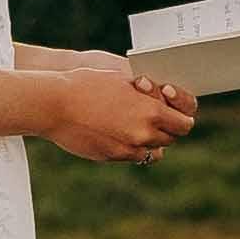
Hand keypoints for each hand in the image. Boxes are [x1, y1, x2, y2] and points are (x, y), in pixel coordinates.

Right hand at [42, 66, 197, 162]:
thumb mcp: (124, 81)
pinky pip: (131, 156)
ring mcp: (127, 149)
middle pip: (170, 139)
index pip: (184, 124)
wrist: (55, 104)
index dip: (182, 119)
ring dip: (149, 140)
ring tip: (137, 124)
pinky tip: (120, 132)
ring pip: (152, 151)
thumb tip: (164, 101)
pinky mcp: (111, 157)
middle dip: (166, 128)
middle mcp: (143, 135)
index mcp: (151, 112)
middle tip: (158, 118)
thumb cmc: (88, 85)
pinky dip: (131, 146)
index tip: (178, 115)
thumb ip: (149, 95)